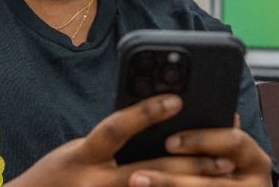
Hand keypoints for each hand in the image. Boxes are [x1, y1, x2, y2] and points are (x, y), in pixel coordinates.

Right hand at [7, 95, 270, 186]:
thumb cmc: (54, 177)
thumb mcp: (76, 152)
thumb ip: (109, 142)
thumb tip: (149, 122)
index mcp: (83, 156)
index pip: (116, 129)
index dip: (146, 112)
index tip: (177, 99)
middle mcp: (95, 183)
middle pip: (150, 169)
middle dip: (190, 162)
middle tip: (224, 154)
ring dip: (191, 184)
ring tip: (221, 176)